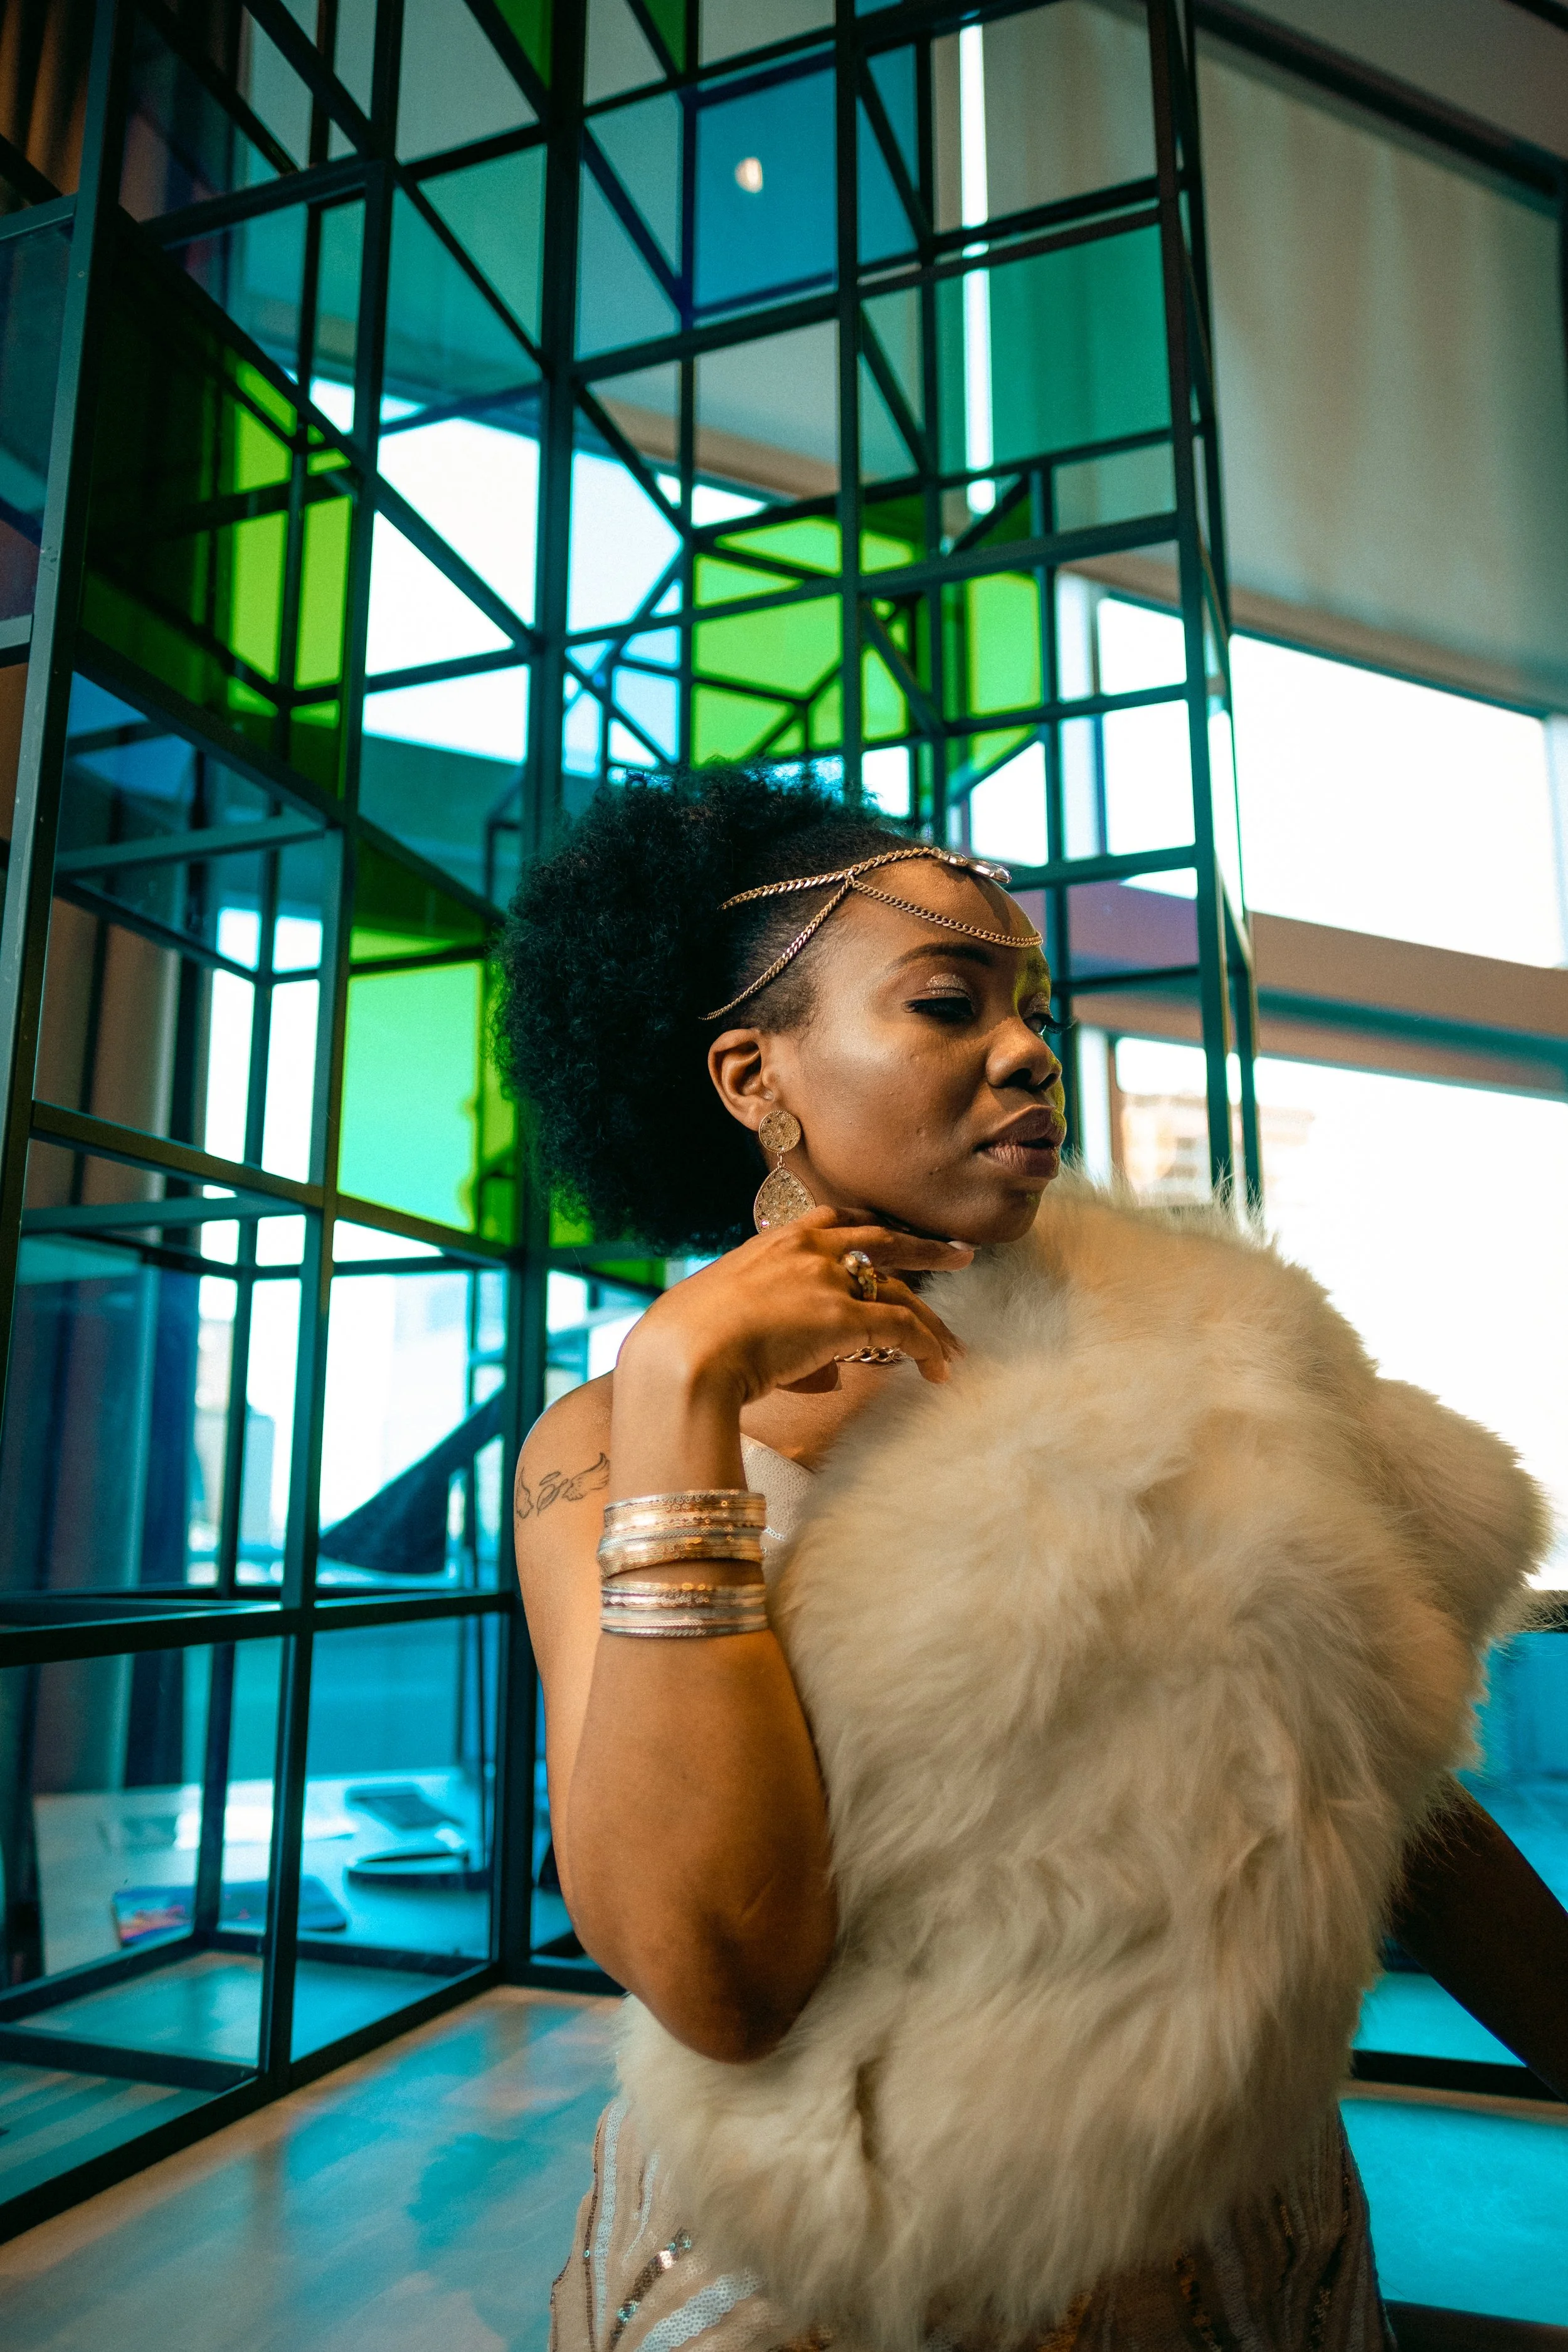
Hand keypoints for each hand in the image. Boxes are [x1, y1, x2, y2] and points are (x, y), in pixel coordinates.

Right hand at [618, 1208, 971, 1404]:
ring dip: (931, 1320)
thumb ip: (769, 1323)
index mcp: (774, 1240)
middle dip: (923, 1250)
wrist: (682, 1354)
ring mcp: (827, 1280)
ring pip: (898, 1291)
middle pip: (881, 1241)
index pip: (833, 1222)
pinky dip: (926, 1346)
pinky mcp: (843, 1316)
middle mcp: (807, 1249)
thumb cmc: (687, 1342)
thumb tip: (816, 1365)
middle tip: (958, 1256)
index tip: (889, 1238)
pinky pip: (901, 1328)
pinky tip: (939, 1368)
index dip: (867, 1233)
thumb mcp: (726, 1312)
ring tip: (955, 1344)